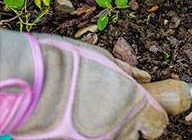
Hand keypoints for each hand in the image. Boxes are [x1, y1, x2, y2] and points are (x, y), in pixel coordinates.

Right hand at [2, 30, 167, 139]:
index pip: (158, 124)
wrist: (32, 80)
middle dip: (129, 125)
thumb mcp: (106, 59)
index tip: (146, 109)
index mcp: (135, 104)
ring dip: (108, 132)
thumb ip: (129, 73)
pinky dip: (87, 136)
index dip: (153, 117)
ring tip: (89, 116)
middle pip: (135, 137)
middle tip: (113, 110)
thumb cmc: (70, 63)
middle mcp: (120, 128)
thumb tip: (145, 78)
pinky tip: (73, 123)